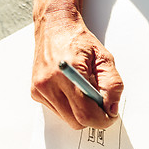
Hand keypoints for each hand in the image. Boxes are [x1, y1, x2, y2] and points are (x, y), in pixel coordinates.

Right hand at [31, 12, 123, 128]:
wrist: (56, 27)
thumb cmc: (79, 41)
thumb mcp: (104, 58)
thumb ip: (112, 85)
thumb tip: (112, 108)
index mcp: (66, 73)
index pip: (85, 113)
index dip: (102, 120)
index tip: (110, 116)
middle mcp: (48, 83)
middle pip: (76, 121)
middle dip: (93, 117)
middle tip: (101, 103)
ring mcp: (40, 90)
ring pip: (68, 119)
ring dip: (81, 112)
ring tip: (86, 92)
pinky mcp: (36, 93)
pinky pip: (59, 112)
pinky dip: (70, 107)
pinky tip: (73, 91)